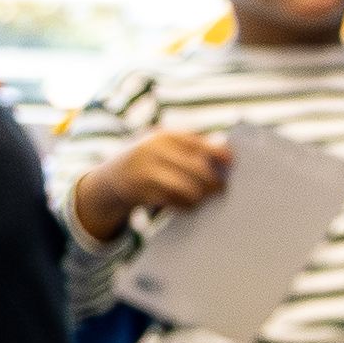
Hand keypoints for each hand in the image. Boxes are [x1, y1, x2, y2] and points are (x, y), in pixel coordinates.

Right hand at [68, 125, 232, 237]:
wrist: (110, 178)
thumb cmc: (150, 160)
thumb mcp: (165, 146)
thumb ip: (192, 147)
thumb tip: (228, 153)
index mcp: (165, 136)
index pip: (201, 145)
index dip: (221, 156)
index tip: (232, 165)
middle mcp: (155, 151)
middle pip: (199, 169)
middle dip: (215, 182)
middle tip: (222, 190)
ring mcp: (146, 172)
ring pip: (188, 189)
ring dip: (201, 197)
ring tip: (204, 198)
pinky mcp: (140, 193)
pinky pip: (174, 202)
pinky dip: (185, 206)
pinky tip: (188, 206)